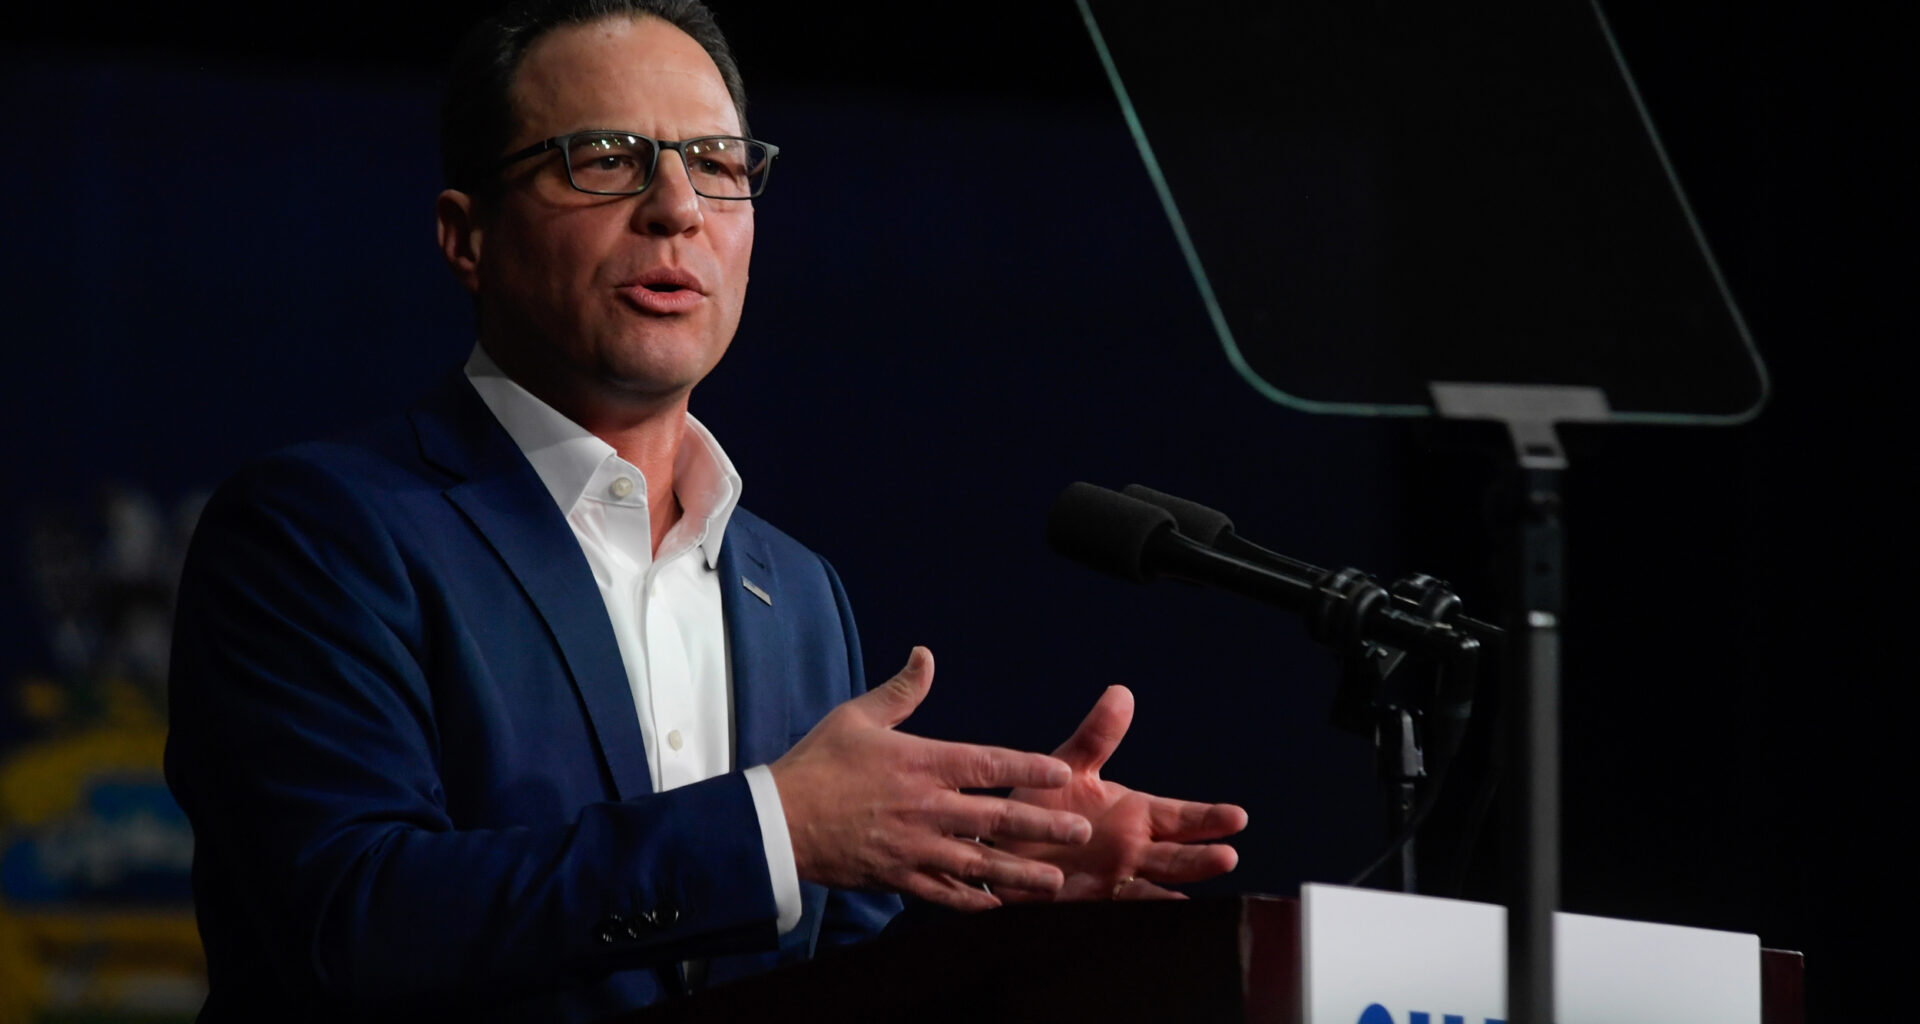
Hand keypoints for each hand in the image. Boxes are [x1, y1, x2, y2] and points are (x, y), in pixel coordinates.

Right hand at [770, 647, 1094, 909]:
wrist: (776, 822)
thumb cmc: (817, 764)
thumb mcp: (857, 717)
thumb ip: (901, 691)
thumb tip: (926, 655)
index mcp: (919, 763)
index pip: (986, 764)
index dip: (1027, 768)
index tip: (1062, 772)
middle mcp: (924, 807)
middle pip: (995, 818)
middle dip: (1042, 825)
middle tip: (1080, 830)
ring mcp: (913, 848)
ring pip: (979, 864)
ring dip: (1021, 874)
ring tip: (1056, 881)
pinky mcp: (898, 878)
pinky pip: (945, 895)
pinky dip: (975, 903)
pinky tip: (1001, 908)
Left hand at [999, 685, 1247, 900]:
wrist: (1001, 847)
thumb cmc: (1040, 807)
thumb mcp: (1069, 767)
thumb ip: (1096, 736)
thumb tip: (1121, 692)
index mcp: (1134, 816)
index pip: (1180, 817)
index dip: (1208, 818)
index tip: (1238, 817)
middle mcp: (1130, 851)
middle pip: (1174, 857)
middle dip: (1200, 857)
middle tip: (1228, 855)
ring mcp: (1110, 880)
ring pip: (1149, 887)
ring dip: (1171, 889)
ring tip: (1193, 891)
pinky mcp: (1084, 904)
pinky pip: (1111, 910)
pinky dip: (1131, 911)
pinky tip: (1149, 912)